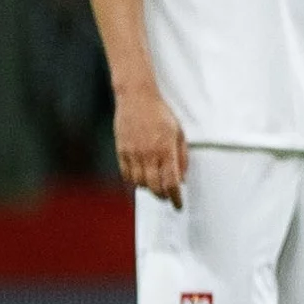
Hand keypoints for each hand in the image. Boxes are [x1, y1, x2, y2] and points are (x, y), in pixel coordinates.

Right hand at [114, 87, 187, 204]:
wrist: (137, 97)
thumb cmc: (160, 113)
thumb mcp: (179, 132)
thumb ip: (182, 157)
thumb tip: (182, 178)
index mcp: (166, 149)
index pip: (171, 182)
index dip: (176, 198)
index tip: (179, 205)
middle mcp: (149, 154)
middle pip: (155, 187)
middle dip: (163, 196)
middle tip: (167, 197)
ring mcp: (133, 153)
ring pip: (140, 183)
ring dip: (149, 189)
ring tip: (155, 185)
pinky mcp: (121, 150)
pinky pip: (126, 174)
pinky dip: (134, 180)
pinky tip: (140, 178)